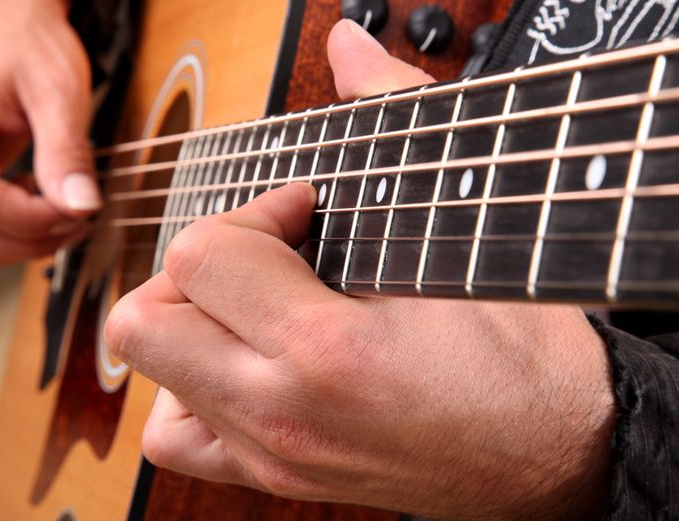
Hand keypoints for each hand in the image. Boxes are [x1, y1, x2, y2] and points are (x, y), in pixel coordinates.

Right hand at [0, 0, 98, 267]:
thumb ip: (66, 151)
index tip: (78, 211)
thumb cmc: (28, 45)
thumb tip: (80, 206)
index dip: (32, 220)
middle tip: (79, 218)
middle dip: (31, 239)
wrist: (7, 23)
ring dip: (17, 246)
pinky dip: (4, 237)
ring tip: (61, 217)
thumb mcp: (59, 91)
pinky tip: (37, 210)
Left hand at [104, 20, 615, 519]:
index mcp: (325, 350)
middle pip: (144, 320)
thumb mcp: (457, 229)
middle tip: (262, 256)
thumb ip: (394, 119)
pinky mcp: (273, 478)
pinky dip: (185, 389)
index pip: (200, 255)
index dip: (251, 210)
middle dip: (196, 265)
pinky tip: (241, 362)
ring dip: (186, 322)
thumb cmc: (521, 359)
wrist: (554, 454)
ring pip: (146, 374)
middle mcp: (280, 413)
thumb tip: (352, 50)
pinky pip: (175, 438)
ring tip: (251, 305)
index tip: (302, 210)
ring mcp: (270, 454)